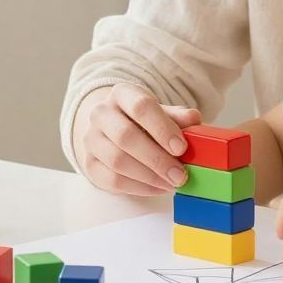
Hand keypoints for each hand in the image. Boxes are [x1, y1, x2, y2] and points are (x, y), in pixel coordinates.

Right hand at [73, 85, 200, 195]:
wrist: (113, 130)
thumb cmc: (144, 122)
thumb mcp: (163, 113)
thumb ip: (179, 117)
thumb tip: (193, 120)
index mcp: (122, 94)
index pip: (141, 106)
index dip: (162, 128)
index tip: (181, 148)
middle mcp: (101, 114)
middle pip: (126, 136)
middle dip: (157, 159)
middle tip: (179, 175)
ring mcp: (91, 139)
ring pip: (117, 161)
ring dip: (149, 176)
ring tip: (171, 183)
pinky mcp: (89, 164)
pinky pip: (112, 180)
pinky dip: (139, 188)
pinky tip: (158, 188)